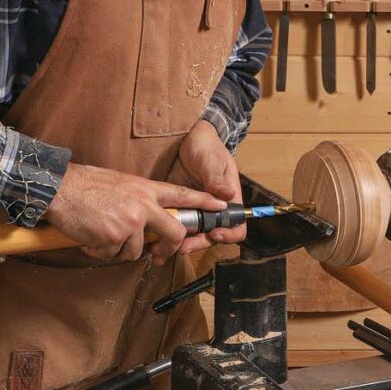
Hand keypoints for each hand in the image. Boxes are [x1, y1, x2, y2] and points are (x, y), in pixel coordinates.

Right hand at [44, 162, 225, 263]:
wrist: (58, 188)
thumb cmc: (85, 185)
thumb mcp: (120, 183)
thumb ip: (139, 199)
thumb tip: (148, 218)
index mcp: (145, 189)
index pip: (183, 195)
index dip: (204, 201)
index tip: (222, 206)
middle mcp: (143, 206)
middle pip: (174, 232)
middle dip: (168, 247)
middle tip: (158, 252)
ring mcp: (130, 223)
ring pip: (137, 251)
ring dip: (119, 249)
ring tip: (102, 233)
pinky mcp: (114, 238)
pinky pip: (113, 255)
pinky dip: (100, 251)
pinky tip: (90, 236)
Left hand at [168, 119, 244, 253]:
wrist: (190, 140)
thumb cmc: (207, 147)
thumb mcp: (211, 161)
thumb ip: (216, 179)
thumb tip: (228, 194)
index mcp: (229, 200)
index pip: (237, 226)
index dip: (229, 234)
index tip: (215, 234)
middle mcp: (214, 210)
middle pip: (212, 236)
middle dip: (198, 243)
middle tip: (182, 246)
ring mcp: (197, 211)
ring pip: (193, 236)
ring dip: (181, 244)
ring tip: (164, 249)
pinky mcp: (180, 209)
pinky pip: (177, 226)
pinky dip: (167, 235)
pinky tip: (154, 241)